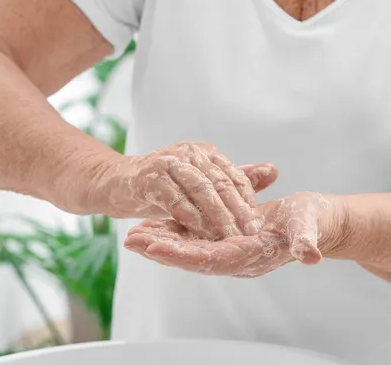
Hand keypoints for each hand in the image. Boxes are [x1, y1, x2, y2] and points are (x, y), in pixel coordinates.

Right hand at [88, 141, 277, 238]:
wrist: (116, 183)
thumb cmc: (163, 186)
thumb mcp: (200, 182)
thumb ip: (235, 178)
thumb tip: (273, 171)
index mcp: (204, 152)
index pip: (233, 176)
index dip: (248, 200)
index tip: (260, 224)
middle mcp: (188, 153)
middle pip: (219, 183)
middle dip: (237, 210)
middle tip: (252, 233)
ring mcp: (168, 163)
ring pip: (200, 190)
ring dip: (217, 216)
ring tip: (231, 237)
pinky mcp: (149, 179)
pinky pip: (175, 200)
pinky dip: (190, 217)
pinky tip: (202, 233)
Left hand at [123, 192, 331, 277]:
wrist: (313, 222)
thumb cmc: (310, 221)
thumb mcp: (308, 226)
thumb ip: (306, 240)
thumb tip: (310, 255)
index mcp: (249, 256)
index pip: (209, 259)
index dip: (181, 254)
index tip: (153, 247)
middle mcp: (234, 257)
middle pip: (190, 256)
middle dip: (161, 249)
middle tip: (131, 241)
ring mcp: (228, 248)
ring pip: (188, 247)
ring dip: (161, 242)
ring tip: (133, 235)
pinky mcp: (226, 236)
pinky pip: (195, 235)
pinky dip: (174, 231)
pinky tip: (155, 223)